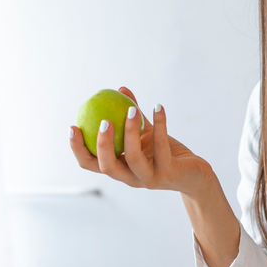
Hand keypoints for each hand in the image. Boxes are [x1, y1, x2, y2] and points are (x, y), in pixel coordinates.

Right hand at [69, 87, 214, 196]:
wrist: (194, 174)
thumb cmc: (167, 153)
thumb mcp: (147, 133)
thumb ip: (131, 115)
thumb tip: (120, 89)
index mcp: (120, 168)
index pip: (91, 163)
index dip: (78, 148)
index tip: (73, 126)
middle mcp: (131, 177)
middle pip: (107, 167)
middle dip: (102, 145)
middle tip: (103, 121)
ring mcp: (149, 178)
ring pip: (133, 158)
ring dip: (130, 133)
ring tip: (131, 110)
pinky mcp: (168, 173)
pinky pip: (161, 147)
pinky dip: (159, 124)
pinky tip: (158, 107)